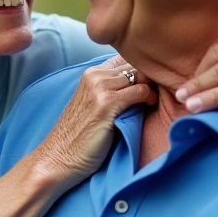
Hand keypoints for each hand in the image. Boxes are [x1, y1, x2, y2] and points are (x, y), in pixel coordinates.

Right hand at [29, 55, 152, 186]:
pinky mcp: (107, 103)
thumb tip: (143, 84)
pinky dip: (150, 99)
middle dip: (151, 78)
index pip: (126, 58)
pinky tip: (148, 109)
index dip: (142, 70)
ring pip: (141, 75)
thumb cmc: (79, 138)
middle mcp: (94, 76)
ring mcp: (99, 88)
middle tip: (159, 94)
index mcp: (90, 74)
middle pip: (136, 64)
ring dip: (153, 88)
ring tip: (152, 103)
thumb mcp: (92, 105)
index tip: (151, 85)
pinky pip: (141, 91)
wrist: (58, 158)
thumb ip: (111, 90)